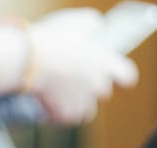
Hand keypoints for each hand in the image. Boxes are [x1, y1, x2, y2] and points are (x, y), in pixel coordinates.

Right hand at [29, 8, 138, 123]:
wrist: (28, 60)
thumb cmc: (53, 38)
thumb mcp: (79, 21)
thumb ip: (93, 26)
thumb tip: (96, 28)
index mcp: (105, 64)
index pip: (128, 78)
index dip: (119, 77)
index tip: (112, 75)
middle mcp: (98, 87)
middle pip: (103, 93)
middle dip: (91, 87)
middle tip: (74, 78)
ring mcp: (82, 103)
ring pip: (85, 110)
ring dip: (76, 103)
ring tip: (60, 93)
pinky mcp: (64, 115)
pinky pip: (65, 117)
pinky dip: (58, 112)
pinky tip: (48, 102)